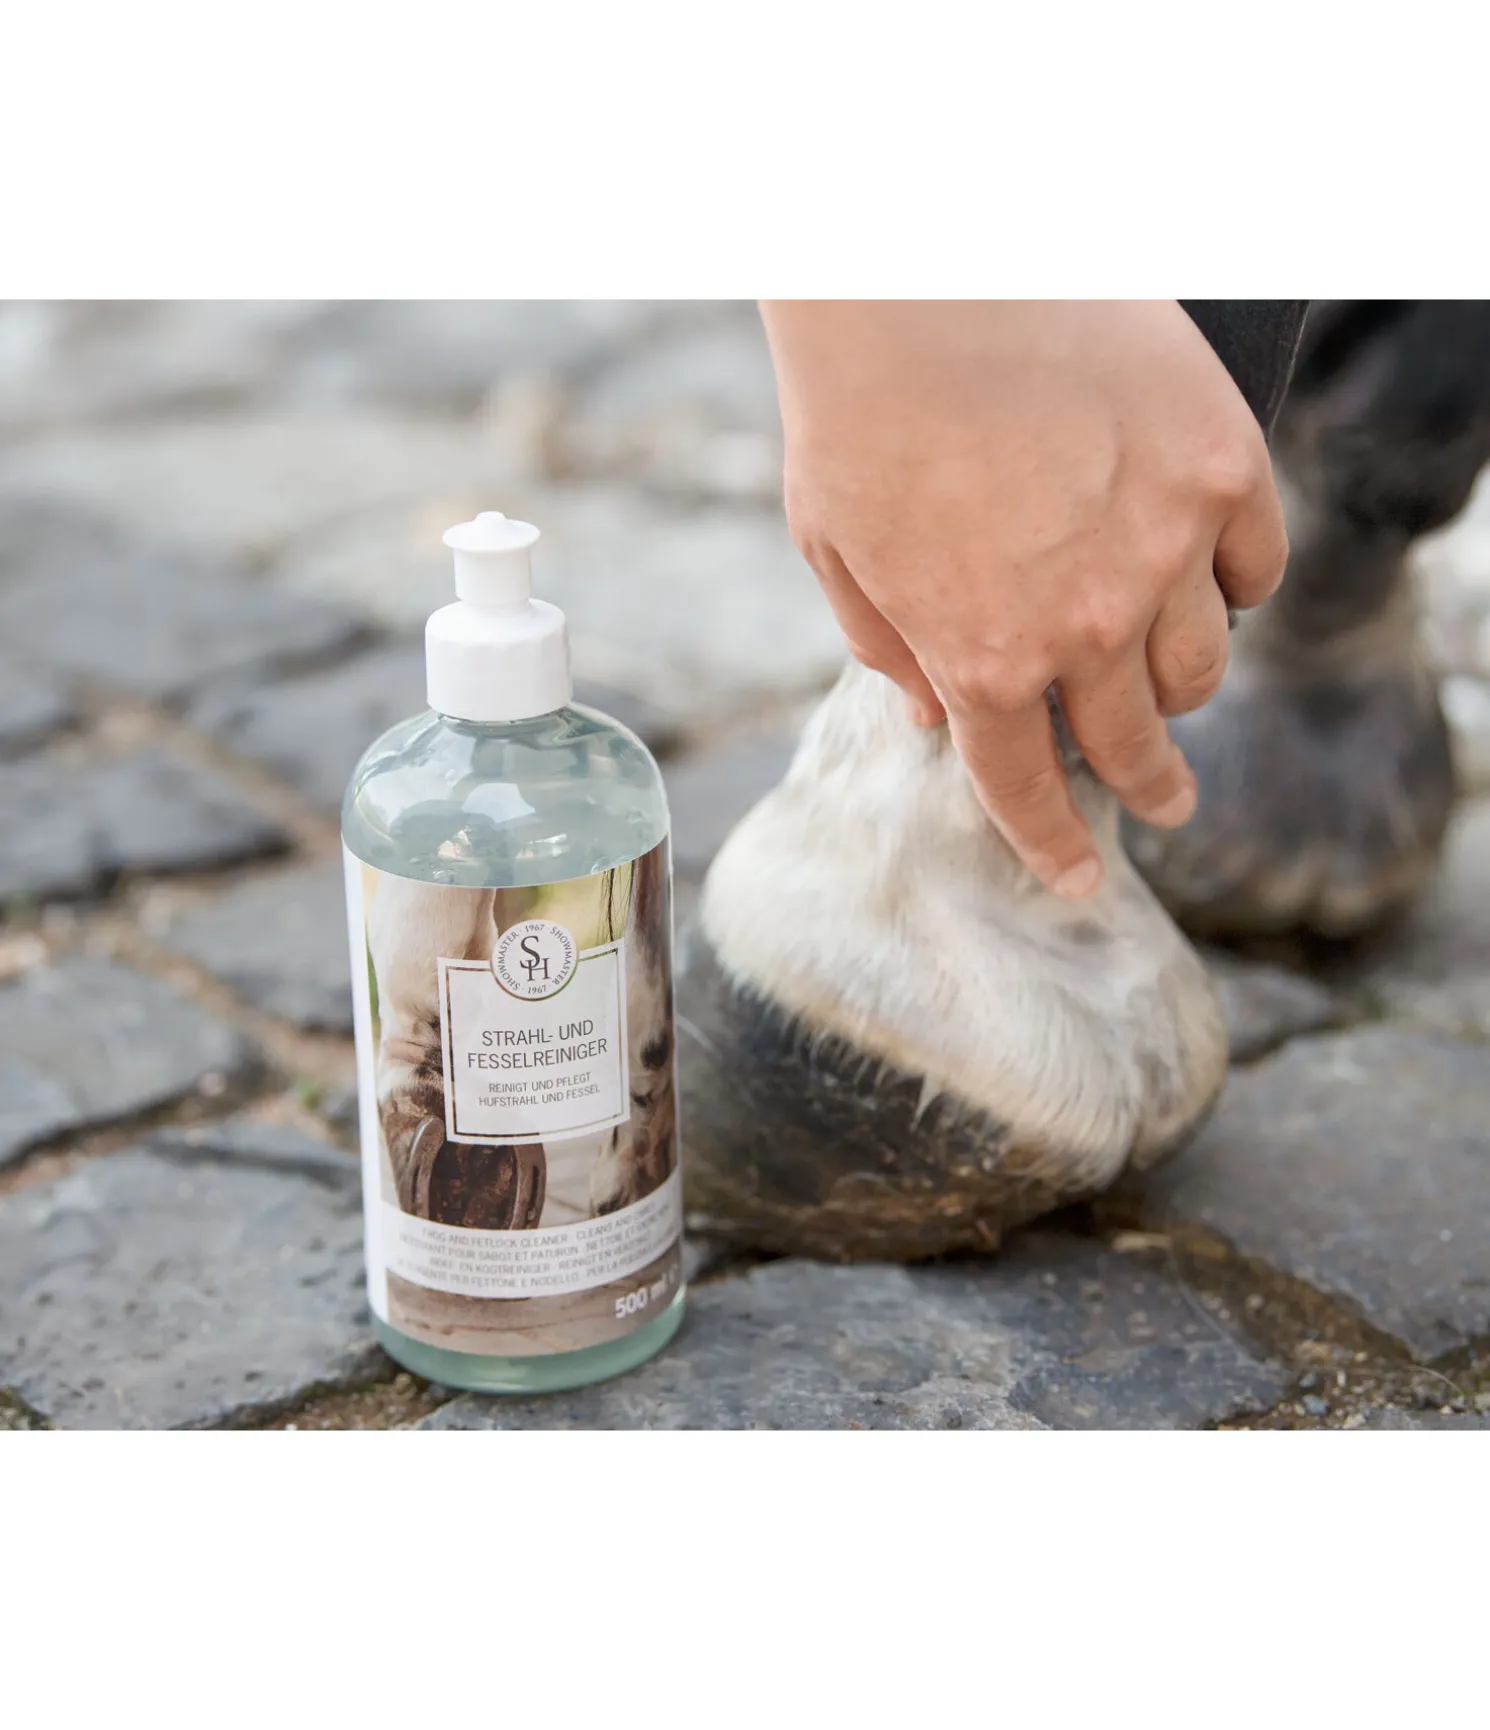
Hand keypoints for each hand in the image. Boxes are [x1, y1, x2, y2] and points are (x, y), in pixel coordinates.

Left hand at [760, 300, 1287, 897]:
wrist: (922, 272)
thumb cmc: (857, 410)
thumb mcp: (836, 552)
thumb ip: (888, 650)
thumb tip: (930, 718)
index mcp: (981, 659)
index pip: (1027, 791)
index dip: (1051, 848)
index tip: (1073, 880)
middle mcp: (1085, 624)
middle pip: (1136, 746)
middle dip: (1149, 789)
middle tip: (1164, 801)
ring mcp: (1164, 547)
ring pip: (1202, 667)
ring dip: (1177, 684)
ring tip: (1159, 669)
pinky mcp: (1220, 466)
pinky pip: (1256, 565)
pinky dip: (1231, 582)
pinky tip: (1201, 569)